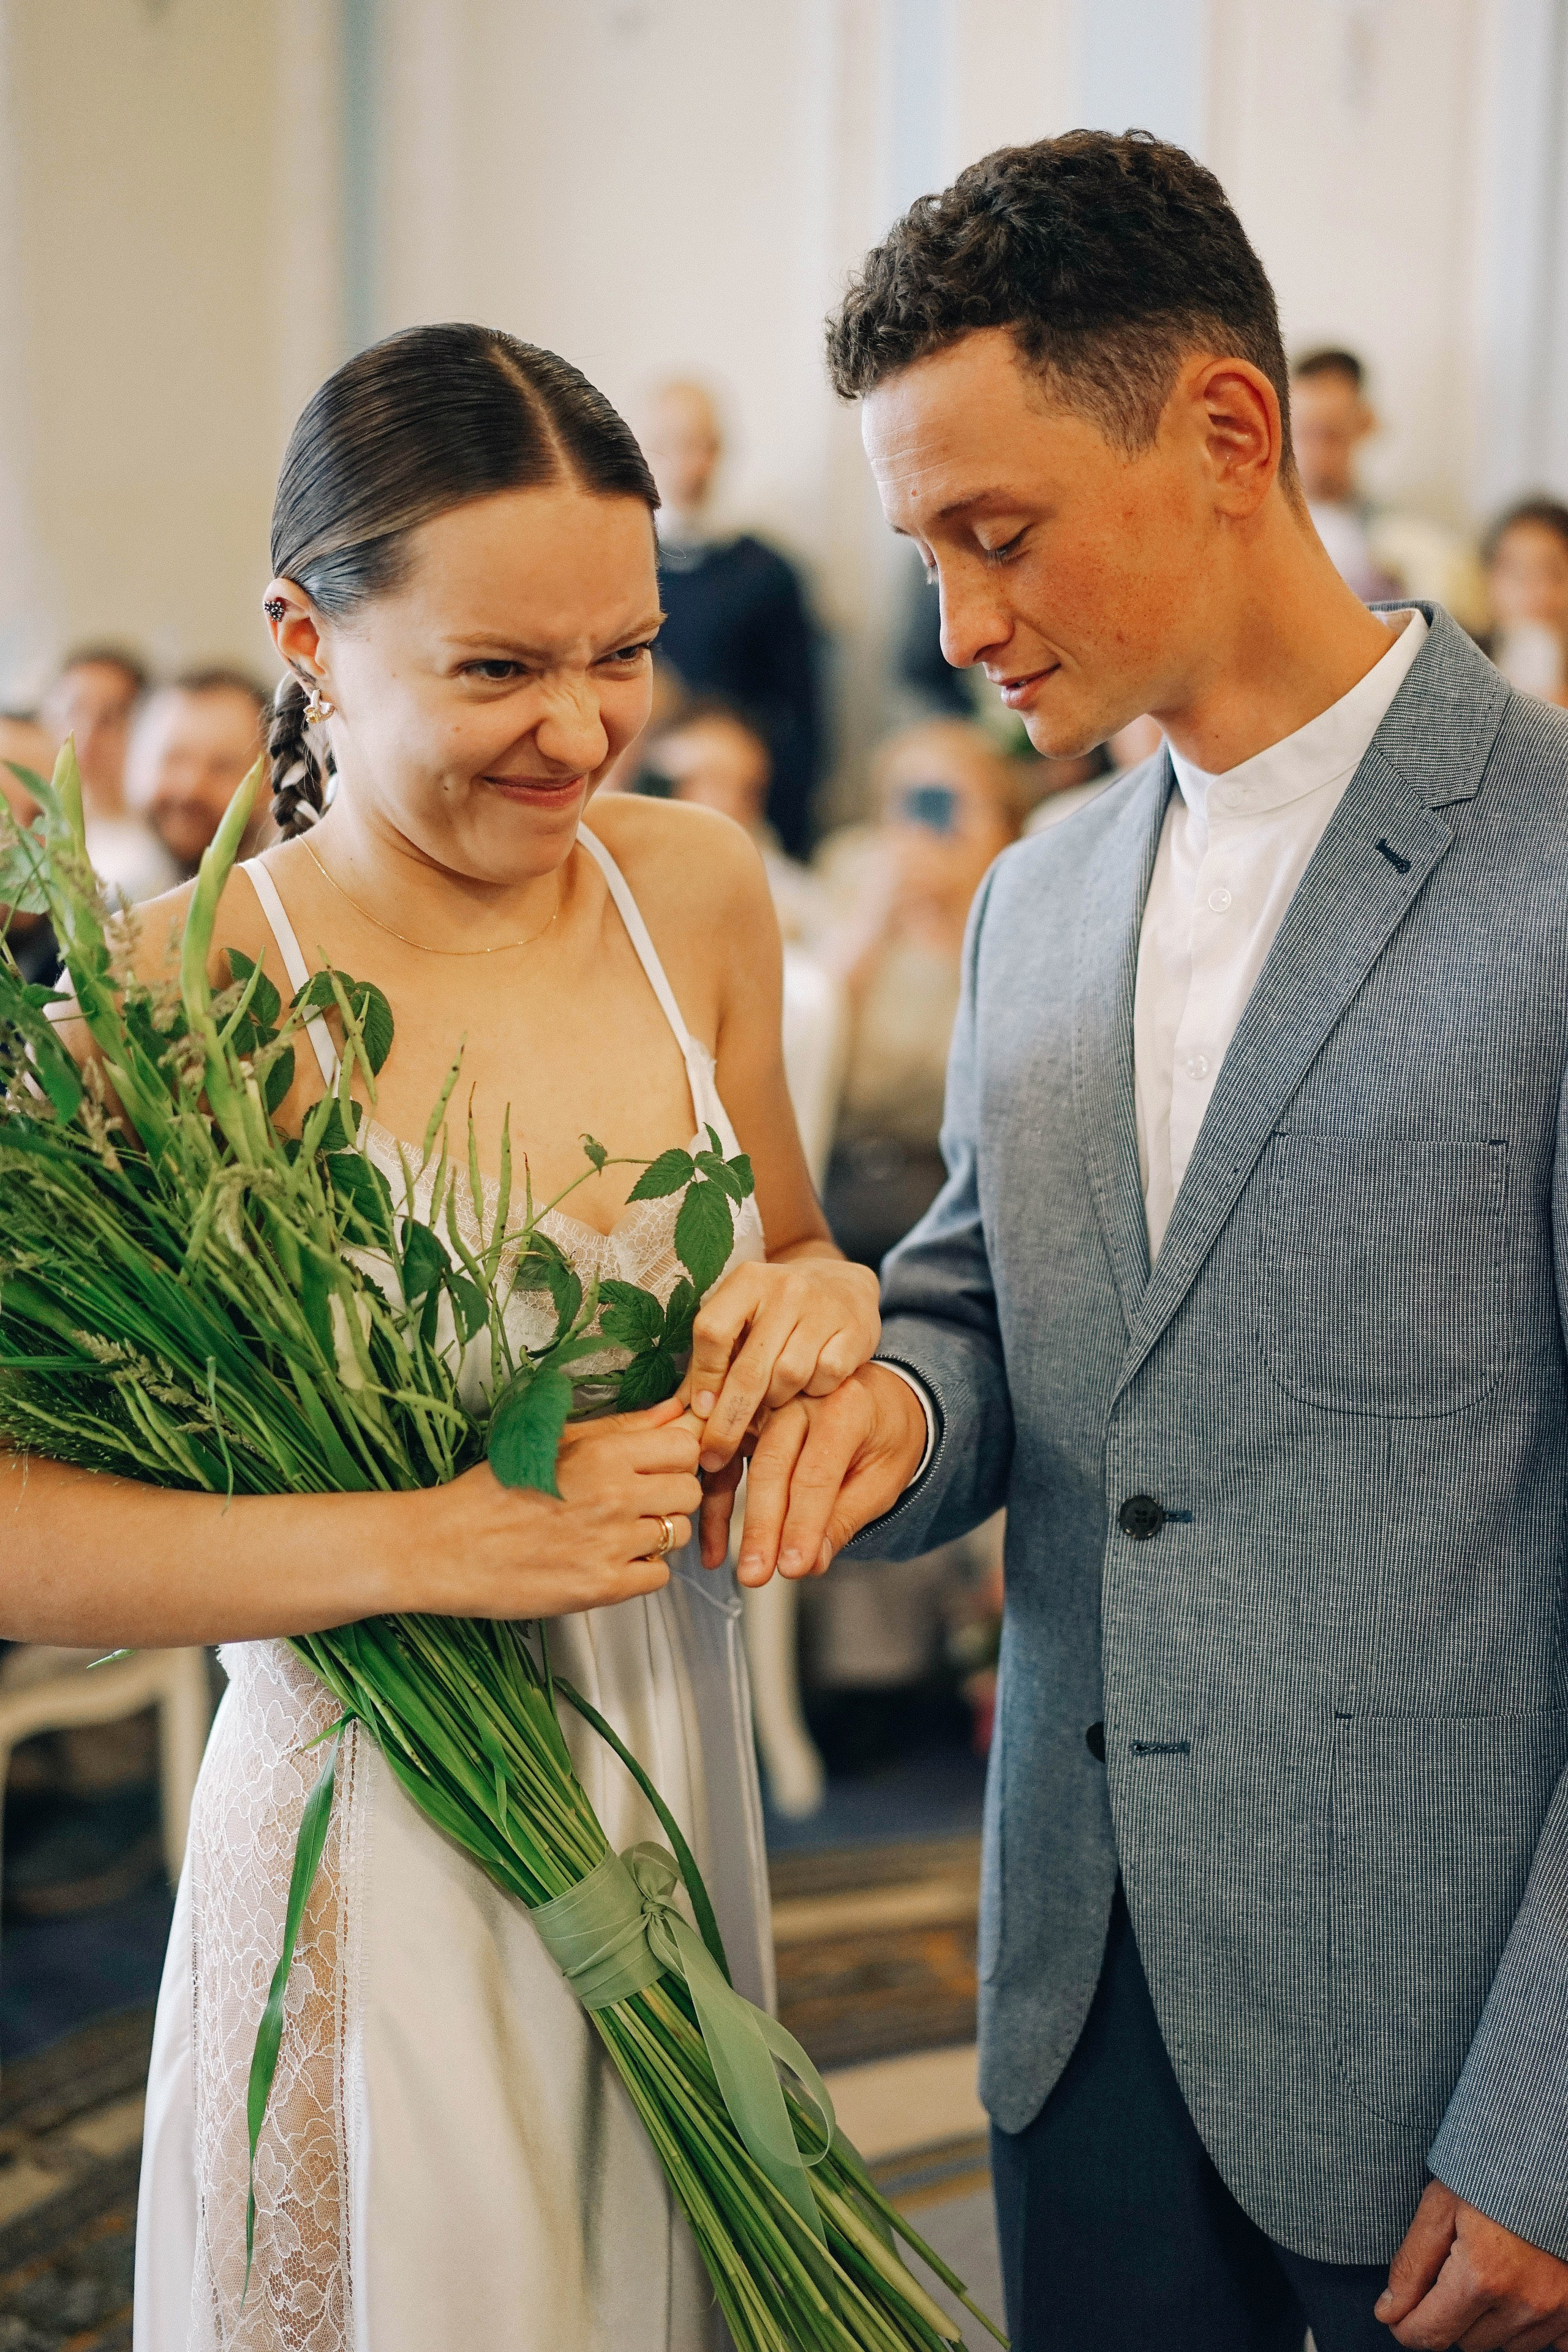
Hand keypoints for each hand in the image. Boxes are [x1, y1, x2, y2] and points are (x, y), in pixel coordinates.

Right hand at [412, 1398, 702, 1617]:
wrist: (445, 1546)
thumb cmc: (493, 1490)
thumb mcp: (555, 1442)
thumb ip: (621, 1427)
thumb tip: (674, 1411)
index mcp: (604, 1453)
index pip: (685, 1447)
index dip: (673, 1457)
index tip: (655, 1465)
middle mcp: (616, 1496)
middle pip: (690, 1492)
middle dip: (670, 1496)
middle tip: (636, 1501)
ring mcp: (613, 1545)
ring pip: (678, 1535)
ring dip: (656, 1534)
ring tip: (615, 1531)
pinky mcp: (603, 1587)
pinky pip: (659, 1576)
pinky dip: (641, 1570)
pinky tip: (608, 1559)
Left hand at [683, 1255, 879, 1477]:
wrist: (842, 1283)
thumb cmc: (777, 1312)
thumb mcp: (742, 1321)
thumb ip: (711, 1361)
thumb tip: (679, 1414)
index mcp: (747, 1281)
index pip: (713, 1332)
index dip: (703, 1377)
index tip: (699, 1411)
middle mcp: (785, 1288)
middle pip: (749, 1367)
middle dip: (728, 1420)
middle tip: (715, 1453)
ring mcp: (823, 1307)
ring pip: (788, 1377)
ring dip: (775, 1402)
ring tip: (771, 1403)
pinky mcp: (855, 1329)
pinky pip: (826, 1378)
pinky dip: (814, 1393)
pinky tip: (808, 1389)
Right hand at [715, 1362, 927, 1586]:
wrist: (883, 1399)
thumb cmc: (887, 1437)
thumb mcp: (884, 1478)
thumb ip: (846, 1518)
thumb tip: (812, 1563)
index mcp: (845, 1405)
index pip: (817, 1473)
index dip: (803, 1524)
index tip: (793, 1567)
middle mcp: (801, 1398)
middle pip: (773, 1466)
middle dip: (763, 1527)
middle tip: (756, 1574)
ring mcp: (769, 1405)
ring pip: (741, 1464)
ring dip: (731, 1520)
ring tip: (737, 1566)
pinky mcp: (748, 1423)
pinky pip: (725, 1465)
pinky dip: (715, 1508)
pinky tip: (715, 1548)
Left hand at [1379, 2182, 1567, 2350]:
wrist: (1550, 2156)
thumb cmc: (1493, 2171)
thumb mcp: (1440, 2205)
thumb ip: (1412, 2264)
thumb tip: (1388, 2311)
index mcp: (1482, 2276)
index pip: (1431, 2334)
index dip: (1406, 2327)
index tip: (1398, 2315)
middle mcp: (1524, 2303)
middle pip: (1467, 2341)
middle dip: (1451, 2313)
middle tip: (1456, 2266)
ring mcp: (1557, 2310)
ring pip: (1504, 2344)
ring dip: (1490, 2318)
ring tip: (1492, 2268)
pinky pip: (1547, 2343)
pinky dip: (1530, 2323)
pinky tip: (1522, 2286)